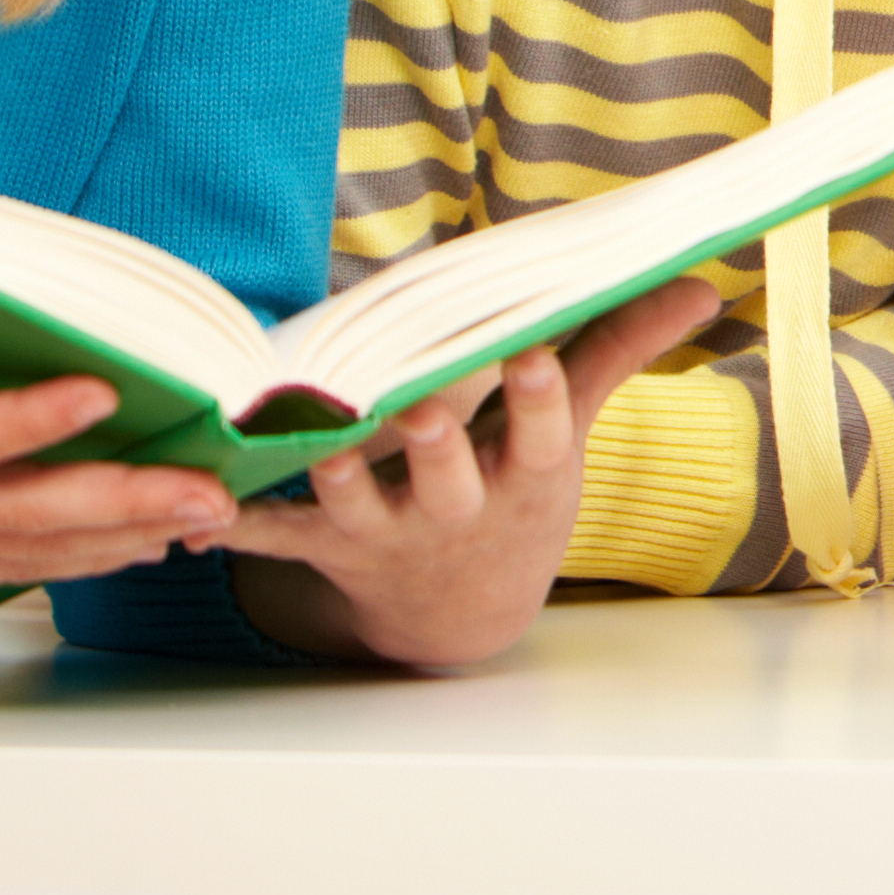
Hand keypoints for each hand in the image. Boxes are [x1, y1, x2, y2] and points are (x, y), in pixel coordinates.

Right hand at [0, 243, 241, 724]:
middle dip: (118, 497)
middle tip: (207, 489)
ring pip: (39, 541)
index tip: (94, 394)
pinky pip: (25, 566)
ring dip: (129, 528)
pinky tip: (158, 543)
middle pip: (19, 505)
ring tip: (218, 515)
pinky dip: (92, 554)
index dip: (17, 421)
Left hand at [217, 274, 718, 670]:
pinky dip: (234, 525)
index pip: (541, 431)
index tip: (532, 353)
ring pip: (355, 505)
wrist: (463, 612)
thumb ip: (620, 347)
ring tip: (313, 443)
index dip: (536, 397)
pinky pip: (276, 539)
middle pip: (446, 475)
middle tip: (418, 408)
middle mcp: (459, 507)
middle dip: (433, 443)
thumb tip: (701, 283)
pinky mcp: (330, 548)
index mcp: (526, 472)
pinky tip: (192, 516)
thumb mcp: (574, 427)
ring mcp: (391, 532)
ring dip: (332, 476)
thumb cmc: (519, 488)